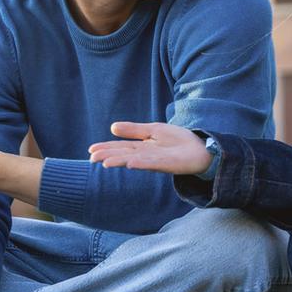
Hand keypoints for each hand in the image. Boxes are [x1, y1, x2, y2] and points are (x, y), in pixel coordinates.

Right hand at [87, 122, 211, 174]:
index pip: (121, 147)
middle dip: (108, 156)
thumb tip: (112, 127)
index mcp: (142, 147)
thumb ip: (134, 130)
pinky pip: (152, 164)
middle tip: (92, 159)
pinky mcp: (168, 164)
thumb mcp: (153, 130)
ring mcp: (156, 161)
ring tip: (105, 163)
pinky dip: (141, 163)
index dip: (106, 148)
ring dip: (120, 162)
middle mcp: (146, 155)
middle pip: (124, 155)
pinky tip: (130, 163)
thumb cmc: (177, 141)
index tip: (91, 151)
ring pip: (134, 160)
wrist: (200, 148)